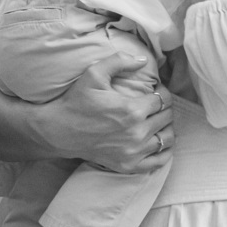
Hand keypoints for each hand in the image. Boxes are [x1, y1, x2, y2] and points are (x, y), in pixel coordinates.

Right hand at [30, 54, 172, 174]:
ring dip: (166, 128)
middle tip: (155, 105)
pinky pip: (158, 161)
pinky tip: (158, 141)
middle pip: (167, 118)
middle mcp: (137, 133)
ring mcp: (133, 152)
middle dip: (164, 108)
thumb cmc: (76, 101)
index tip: (155, 91)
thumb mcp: (93, 74)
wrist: (58, 131)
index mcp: (132, 110)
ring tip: (157, 121)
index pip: (164, 100)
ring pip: (167, 139)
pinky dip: (164, 152)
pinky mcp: (128, 165)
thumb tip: (142, 60)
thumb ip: (119, 61)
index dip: (162, 92)